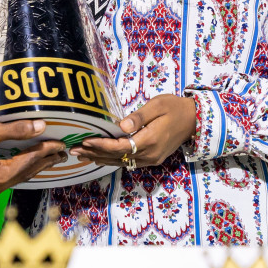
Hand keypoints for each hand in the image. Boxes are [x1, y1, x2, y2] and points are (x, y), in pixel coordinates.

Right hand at [0, 83, 63, 196]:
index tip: (59, 144)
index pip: (29, 162)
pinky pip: (6, 179)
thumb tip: (39, 126)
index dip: (46, 151)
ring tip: (46, 157)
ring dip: (31, 166)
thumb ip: (16, 130)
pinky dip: (16, 169)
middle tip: (60, 152)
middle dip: (43, 161)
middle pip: (26, 173)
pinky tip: (22, 162)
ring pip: (16, 177)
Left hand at [72, 94, 197, 168]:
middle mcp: (149, 154)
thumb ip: (139, 116)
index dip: (101, 144)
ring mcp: (151, 159)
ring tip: (81, 155)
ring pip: (121, 162)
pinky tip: (100, 158)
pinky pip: (128, 162)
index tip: (85, 140)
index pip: (120, 146)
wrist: (194, 121)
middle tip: (73, 149)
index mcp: (150, 140)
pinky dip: (112, 160)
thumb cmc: (175, 108)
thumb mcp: (158, 105)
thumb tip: (121, 126)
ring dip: (100, 158)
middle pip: (117, 157)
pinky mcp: (152, 159)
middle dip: (94, 153)